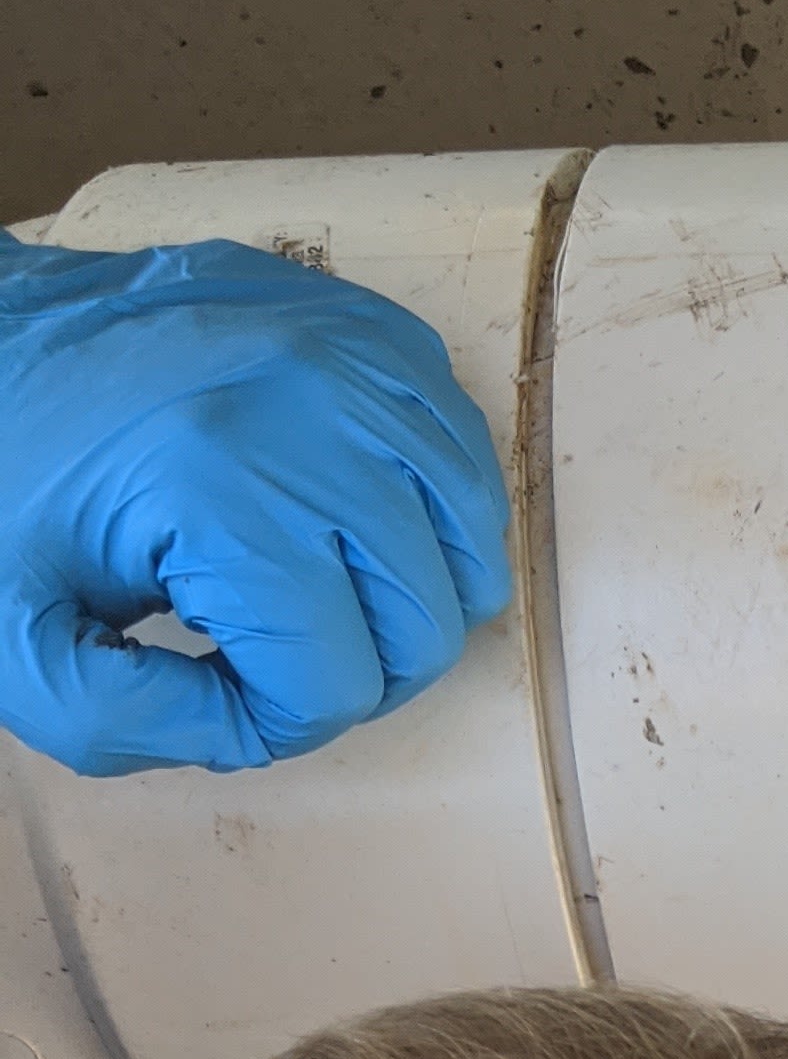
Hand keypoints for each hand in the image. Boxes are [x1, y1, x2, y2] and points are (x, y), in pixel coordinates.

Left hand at [0, 233, 511, 776]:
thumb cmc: (2, 474)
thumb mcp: (16, 638)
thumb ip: (125, 726)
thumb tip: (249, 731)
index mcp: (218, 491)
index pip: (333, 683)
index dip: (276, 717)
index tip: (215, 684)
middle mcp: (308, 414)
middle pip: (422, 624)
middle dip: (355, 669)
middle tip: (273, 650)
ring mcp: (349, 358)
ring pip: (469, 546)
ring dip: (409, 599)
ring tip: (325, 592)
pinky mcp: (366, 327)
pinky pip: (464, 454)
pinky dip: (435, 513)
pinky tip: (361, 523)